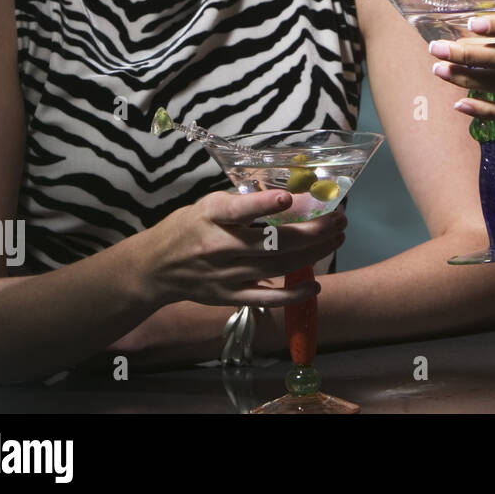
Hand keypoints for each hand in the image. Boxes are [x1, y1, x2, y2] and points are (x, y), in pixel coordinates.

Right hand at [138, 190, 345, 308]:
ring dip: (313, 254)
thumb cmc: (188, 228)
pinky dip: (293, 294)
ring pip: (278, 267)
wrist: (155, 269)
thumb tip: (289, 194)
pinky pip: (267, 299)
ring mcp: (226, 275)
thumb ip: (242, 202)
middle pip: (273, 242)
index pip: (239, 210)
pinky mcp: (230, 297)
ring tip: (336, 239)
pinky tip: (315, 285)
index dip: (264, 205)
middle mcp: (219, 247)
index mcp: (212, 217)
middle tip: (339, 219)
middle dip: (313, 231)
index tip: (289, 198)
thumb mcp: (207, 205)